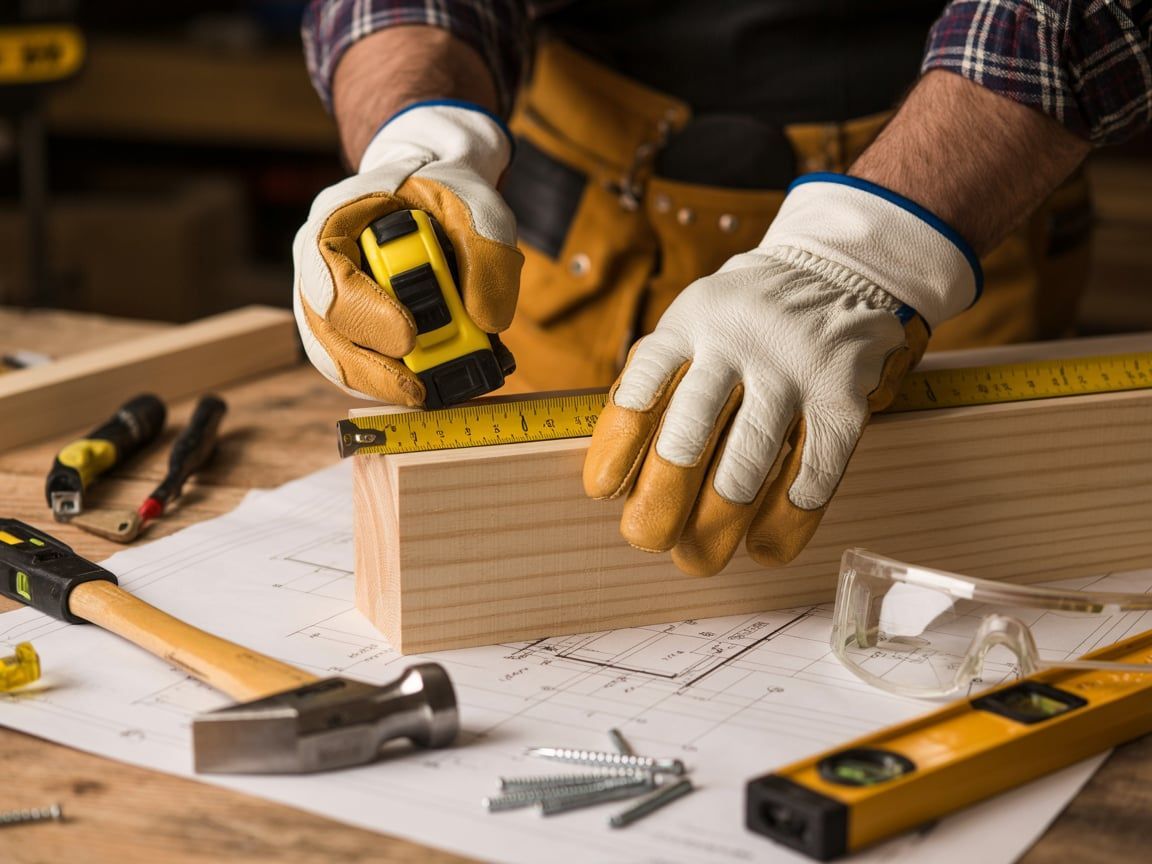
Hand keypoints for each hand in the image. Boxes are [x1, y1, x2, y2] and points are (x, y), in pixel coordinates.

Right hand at [294, 101, 522, 403]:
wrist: (432, 195)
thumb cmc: (444, 193)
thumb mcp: (474, 204)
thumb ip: (486, 251)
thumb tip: (489, 321)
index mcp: (336, 222)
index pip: (328, 273)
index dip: (365, 311)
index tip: (410, 336)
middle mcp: (320, 269)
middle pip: (325, 331)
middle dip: (373, 367)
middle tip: (419, 390)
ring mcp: (330, 308)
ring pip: (338, 361)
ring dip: (385, 385)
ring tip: (431, 395)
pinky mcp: (353, 336)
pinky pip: (362, 370)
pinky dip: (396, 385)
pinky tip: (433, 388)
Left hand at [583, 175, 980, 575]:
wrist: (838, 267)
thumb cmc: (742, 318)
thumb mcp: (691, 324)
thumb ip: (659, 381)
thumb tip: (618, 475)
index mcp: (687, 323)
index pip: (640, 390)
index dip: (616, 448)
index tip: (601, 493)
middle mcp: (736, 340)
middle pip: (688, 435)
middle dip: (662, 500)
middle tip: (646, 540)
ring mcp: (793, 365)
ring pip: (748, 458)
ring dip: (719, 520)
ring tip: (699, 558)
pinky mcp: (842, 391)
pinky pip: (815, 467)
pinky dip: (789, 517)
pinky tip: (766, 547)